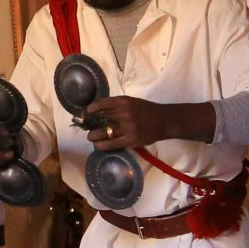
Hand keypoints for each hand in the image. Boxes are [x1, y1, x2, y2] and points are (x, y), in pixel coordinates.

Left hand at [80, 96, 208, 150]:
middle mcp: (123, 113)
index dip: (89, 110)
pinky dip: (102, 145)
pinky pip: (111, 144)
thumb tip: (98, 111)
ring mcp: (127, 128)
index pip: (101, 104)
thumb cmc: (147, 110)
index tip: (84, 114)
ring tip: (92, 137)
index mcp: (123, 102)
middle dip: (90, 124)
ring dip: (93, 136)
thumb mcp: (131, 102)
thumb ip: (116, 106)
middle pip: (100, 119)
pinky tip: (98, 145)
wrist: (164, 121)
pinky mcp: (130, 140)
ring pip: (102, 133)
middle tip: (88, 127)